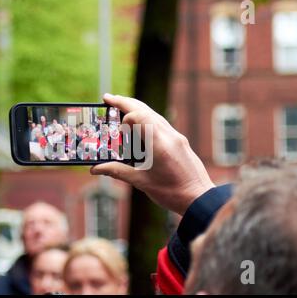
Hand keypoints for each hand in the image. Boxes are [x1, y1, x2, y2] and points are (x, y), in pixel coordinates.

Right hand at [90, 94, 214, 215]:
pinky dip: (147, 118)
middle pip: (146, 110)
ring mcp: (176, 137)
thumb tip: (96, 168)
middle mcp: (169, 136)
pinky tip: (138, 123)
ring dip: (136, 108)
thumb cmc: (172, 193)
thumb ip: (118, 171)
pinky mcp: (179, 140)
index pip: (140, 117)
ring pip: (154, 114)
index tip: (114, 125)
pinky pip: (161, 123)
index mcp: (159, 145)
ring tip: (120, 106)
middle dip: (125, 102)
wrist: (200, 198)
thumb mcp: (141, 182)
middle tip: (108, 98)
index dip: (124, 116)